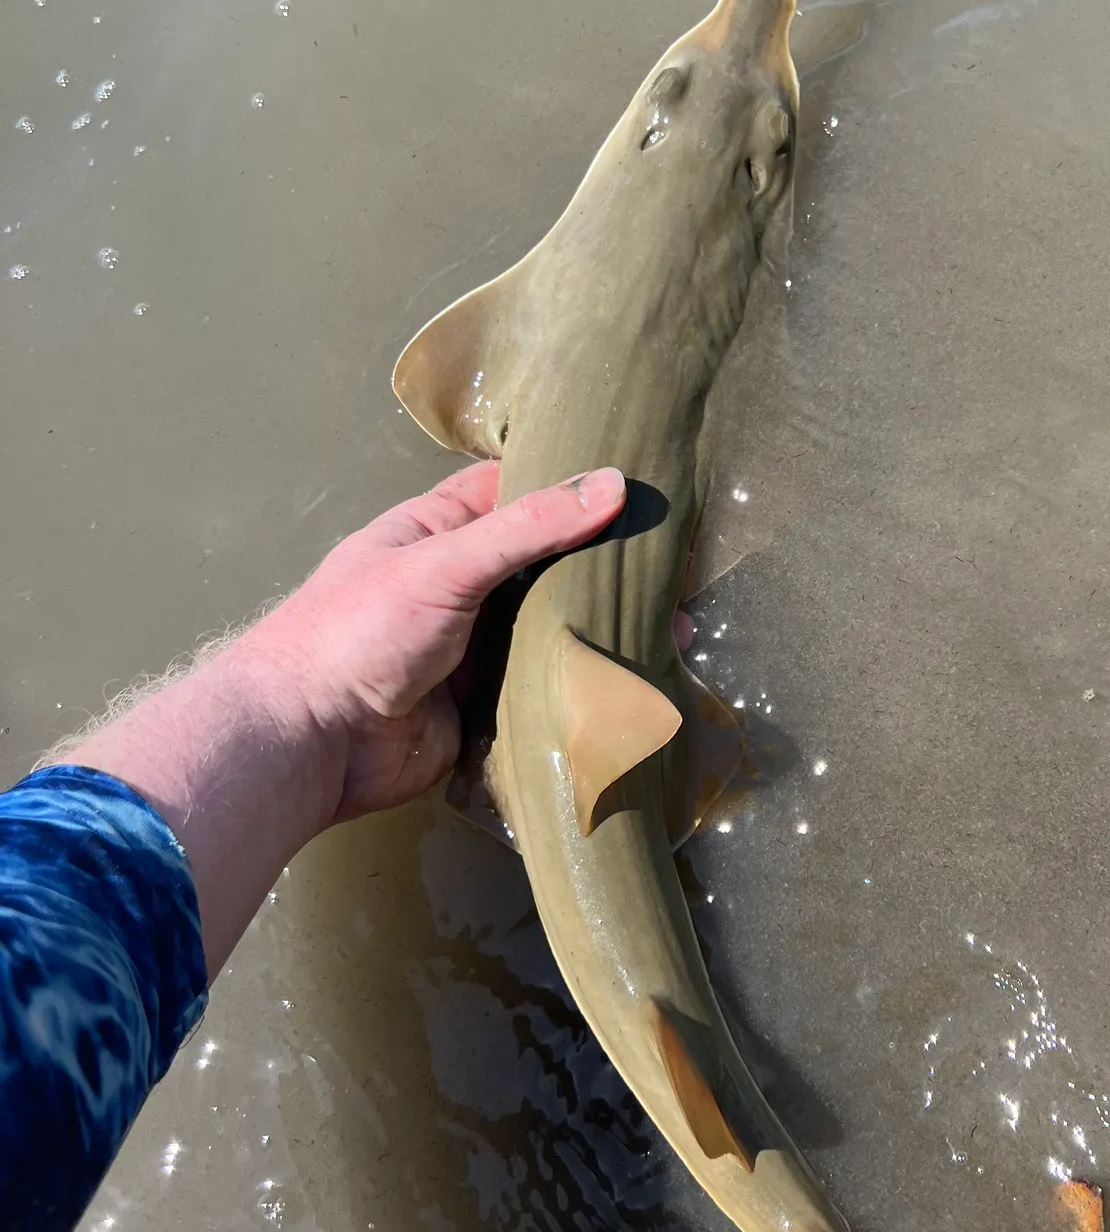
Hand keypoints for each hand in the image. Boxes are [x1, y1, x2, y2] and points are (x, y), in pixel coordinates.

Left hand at [68, 461, 632, 978]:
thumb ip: (529, 528)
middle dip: (605, 570)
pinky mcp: (487, 709)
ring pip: (553, 631)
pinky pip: (546, 690)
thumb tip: (614, 484)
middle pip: (547, 567)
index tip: (643, 488)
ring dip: (604, 631)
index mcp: (439, 533)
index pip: (517, 492)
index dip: (573, 486)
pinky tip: (640, 680)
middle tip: (679, 572)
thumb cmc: (359, 631)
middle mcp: (463, 587)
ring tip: (678, 630)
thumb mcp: (445, 564)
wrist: (308, 747)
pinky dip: (586, 686)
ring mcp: (476, 650)